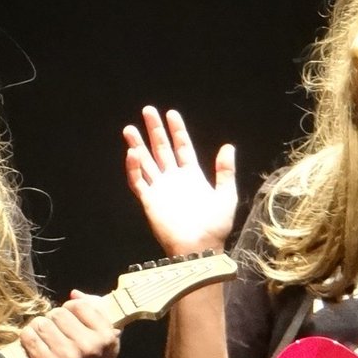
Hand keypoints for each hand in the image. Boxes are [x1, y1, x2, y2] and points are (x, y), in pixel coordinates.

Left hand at [20, 290, 121, 357]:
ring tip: (46, 337)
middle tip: (57, 331)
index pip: (78, 305)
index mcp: (106, 337)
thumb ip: (95, 310)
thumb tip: (75, 293)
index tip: (71, 319)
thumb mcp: (104, 338)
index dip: (71, 309)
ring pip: (42, 323)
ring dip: (40, 327)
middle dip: (55, 319)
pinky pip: (29, 337)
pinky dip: (28, 337)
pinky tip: (35, 343)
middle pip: (58, 313)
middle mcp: (89, 347)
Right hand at [122, 106, 237, 255]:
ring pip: (147, 162)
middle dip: (155, 130)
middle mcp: (174, 179)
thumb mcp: (226, 195)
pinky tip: (132, 153)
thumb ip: (225, 171)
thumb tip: (228, 146)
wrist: (199, 247)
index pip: (182, 147)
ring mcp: (160, 189)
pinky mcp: (149, 201)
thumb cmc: (215, 225)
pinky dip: (134, 168)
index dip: (177, 130)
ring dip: (138, 145)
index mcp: (192, 176)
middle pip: (161, 149)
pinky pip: (139, 182)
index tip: (171, 113)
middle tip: (148, 110)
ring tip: (129, 129)